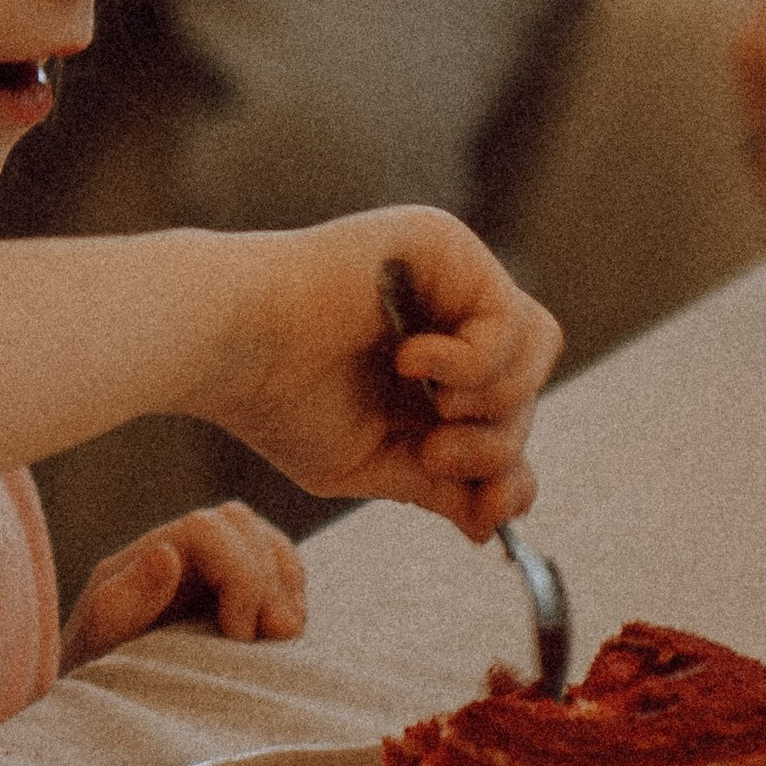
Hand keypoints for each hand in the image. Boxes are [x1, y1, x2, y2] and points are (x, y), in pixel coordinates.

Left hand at [60, 501, 306, 666]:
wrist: (104, 704)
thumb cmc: (96, 674)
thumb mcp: (99, 643)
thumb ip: (126, 599)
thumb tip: (166, 553)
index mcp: (148, 556)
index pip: (207, 528)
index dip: (239, 575)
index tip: (239, 635)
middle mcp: (183, 553)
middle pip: (240, 524)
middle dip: (267, 577)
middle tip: (273, 636)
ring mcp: (212, 571)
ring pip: (265, 542)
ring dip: (284, 585)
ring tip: (281, 636)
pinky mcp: (235, 597)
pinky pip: (279, 571)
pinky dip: (291, 595)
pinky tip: (283, 634)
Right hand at [202, 207, 560, 541]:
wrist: (228, 347)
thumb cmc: (277, 400)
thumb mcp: (372, 462)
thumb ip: (439, 485)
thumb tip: (495, 524)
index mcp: (430, 352)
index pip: (512, 405)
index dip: (511, 462)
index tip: (486, 508)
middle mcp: (445, 302)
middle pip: (530, 380)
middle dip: (497, 441)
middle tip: (434, 454)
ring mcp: (446, 267)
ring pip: (537, 341)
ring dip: (496, 401)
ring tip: (434, 413)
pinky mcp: (440, 241)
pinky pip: (507, 313)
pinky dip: (473, 360)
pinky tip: (411, 363)